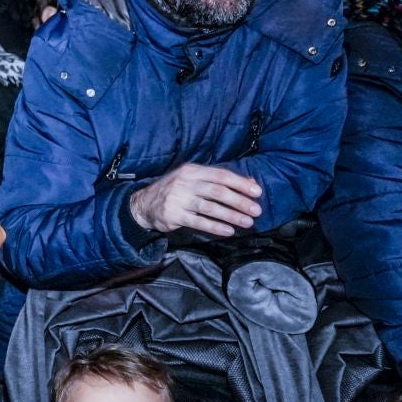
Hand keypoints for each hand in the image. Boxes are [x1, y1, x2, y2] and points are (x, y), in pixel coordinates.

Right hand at [128, 164, 262, 236]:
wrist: (144, 204)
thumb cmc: (176, 190)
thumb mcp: (194, 179)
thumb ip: (220, 180)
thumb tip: (250, 183)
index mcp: (192, 171)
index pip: (221, 175)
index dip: (240, 183)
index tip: (257, 193)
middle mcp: (185, 182)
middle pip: (217, 191)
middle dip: (239, 201)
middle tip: (256, 211)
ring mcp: (178, 199)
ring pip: (210, 208)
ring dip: (231, 216)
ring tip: (247, 222)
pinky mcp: (173, 215)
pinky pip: (198, 222)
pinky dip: (215, 227)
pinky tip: (229, 231)